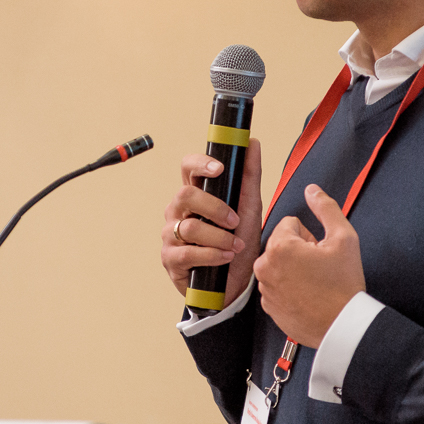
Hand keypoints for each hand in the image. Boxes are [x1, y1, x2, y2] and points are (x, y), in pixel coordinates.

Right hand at [160, 139, 262, 304]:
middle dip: (215, 208)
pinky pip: (188, 252)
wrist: (236, 282)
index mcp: (195, 193)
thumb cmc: (238, 241)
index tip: (219, 169)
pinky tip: (226, 258)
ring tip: (236, 246)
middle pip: (186, 195)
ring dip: (219, 238)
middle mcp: (178, 211)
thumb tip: (252, 142)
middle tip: (235, 221)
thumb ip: (249, 176)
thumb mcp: (250, 207)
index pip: (187, 167)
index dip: (199, 163)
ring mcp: (171, 234)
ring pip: (190, 226)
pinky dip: (212, 255)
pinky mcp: (171, 259)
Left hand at [253, 184, 363, 346]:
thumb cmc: (343, 286)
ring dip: (293, 269)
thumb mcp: (344, 238)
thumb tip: (313, 191)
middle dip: (299, 251)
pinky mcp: (268, 306)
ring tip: (314, 282)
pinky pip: (276, 286)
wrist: (343, 325)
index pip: (290, 224)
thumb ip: (326, 208)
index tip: (320, 251)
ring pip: (278, 265)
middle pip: (281, 244)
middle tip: (319, 267)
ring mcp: (265, 289)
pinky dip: (289, 288)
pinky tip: (307, 295)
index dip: (309, 235)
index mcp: (280, 248)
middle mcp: (265, 267)